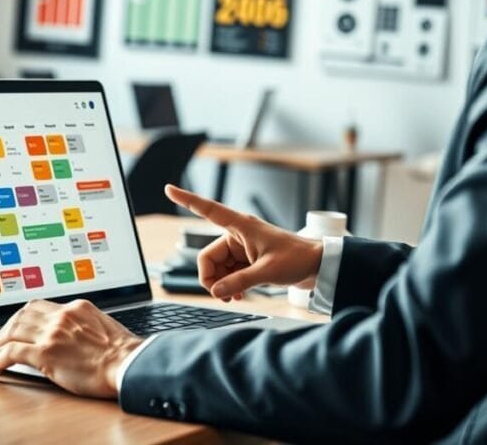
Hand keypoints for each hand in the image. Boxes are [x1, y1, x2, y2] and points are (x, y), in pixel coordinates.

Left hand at [0, 299, 142, 398]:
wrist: (129, 364)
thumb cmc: (123, 353)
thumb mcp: (102, 327)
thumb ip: (83, 325)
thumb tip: (72, 337)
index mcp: (76, 308)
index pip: (40, 306)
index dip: (24, 317)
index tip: (19, 326)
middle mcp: (61, 316)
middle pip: (22, 314)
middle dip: (7, 328)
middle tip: (1, 341)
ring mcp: (52, 333)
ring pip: (12, 330)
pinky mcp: (45, 353)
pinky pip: (11, 352)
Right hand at [165, 184, 323, 300]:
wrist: (318, 265)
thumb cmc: (297, 259)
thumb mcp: (267, 272)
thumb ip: (238, 282)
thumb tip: (216, 292)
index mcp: (241, 226)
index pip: (208, 210)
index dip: (187, 200)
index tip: (168, 189)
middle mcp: (237, 234)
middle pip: (208, 257)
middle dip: (211, 278)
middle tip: (223, 296)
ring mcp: (242, 248)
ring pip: (217, 267)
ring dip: (222, 284)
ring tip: (235, 297)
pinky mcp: (247, 260)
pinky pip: (227, 273)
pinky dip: (229, 284)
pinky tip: (238, 295)